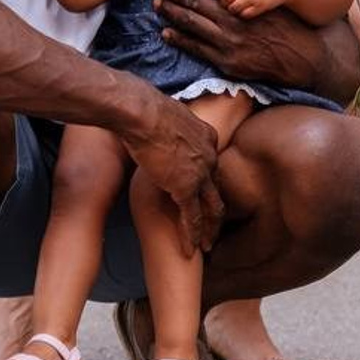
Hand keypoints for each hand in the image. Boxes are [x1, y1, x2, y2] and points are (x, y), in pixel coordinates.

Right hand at [119, 86, 223, 254]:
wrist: (143, 113)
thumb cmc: (146, 110)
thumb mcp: (167, 118)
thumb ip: (169, 129)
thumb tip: (156, 127)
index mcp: (206, 137)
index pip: (211, 165)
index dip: (208, 182)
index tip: (204, 194)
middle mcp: (210, 156)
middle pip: (217, 189)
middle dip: (216, 211)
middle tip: (214, 228)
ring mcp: (201, 174)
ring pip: (211, 208)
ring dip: (209, 229)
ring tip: (207, 247)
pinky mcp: (186, 188)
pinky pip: (193, 217)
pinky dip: (192, 234)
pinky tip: (190, 249)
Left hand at [153, 0, 323, 92]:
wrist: (301, 56)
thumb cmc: (289, 20)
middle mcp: (232, 18)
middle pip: (192, 0)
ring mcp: (227, 40)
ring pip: (190, 22)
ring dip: (170, 11)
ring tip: (156, 4)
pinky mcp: (225, 61)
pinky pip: (195, 47)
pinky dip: (178, 38)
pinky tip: (166, 31)